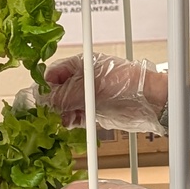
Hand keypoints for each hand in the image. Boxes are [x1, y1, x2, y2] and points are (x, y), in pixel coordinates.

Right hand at [34, 53, 167, 131]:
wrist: (150, 101)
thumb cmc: (127, 85)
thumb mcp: (92, 88)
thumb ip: (66, 94)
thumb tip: (44, 99)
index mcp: (81, 64)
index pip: (54, 73)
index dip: (45, 85)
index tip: (39, 98)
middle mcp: (82, 79)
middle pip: (57, 91)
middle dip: (52, 102)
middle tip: (48, 112)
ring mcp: (88, 95)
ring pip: (64, 105)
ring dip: (61, 113)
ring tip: (63, 119)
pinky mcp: (94, 110)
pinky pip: (75, 116)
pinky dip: (71, 120)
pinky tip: (71, 123)